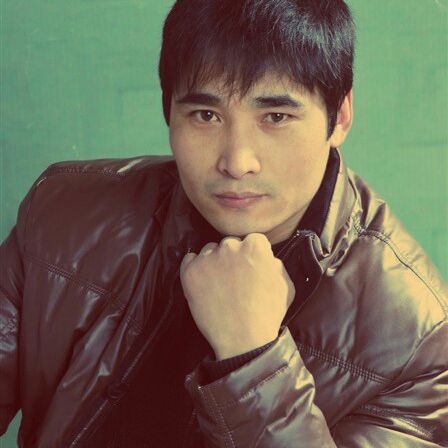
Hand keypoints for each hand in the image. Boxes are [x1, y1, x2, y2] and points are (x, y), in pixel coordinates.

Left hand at [180, 233, 294, 359]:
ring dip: (214, 262)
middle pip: (230, 243)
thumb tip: (266, 257)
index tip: (250, 268)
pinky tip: (203, 284)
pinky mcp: (191, 271)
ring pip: (210, 250)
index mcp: (255, 246)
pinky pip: (189, 260)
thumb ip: (275, 263)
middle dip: (232, 257)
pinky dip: (195, 268)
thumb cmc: (267, 315)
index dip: (252, 255)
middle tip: (234, 278)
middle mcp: (230, 246)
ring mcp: (208, 258)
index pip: (252, 240)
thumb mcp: (286, 285)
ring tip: (218, 285)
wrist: (243, 340)